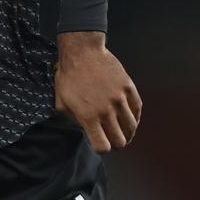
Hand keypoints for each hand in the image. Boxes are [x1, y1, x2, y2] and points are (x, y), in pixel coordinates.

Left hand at [54, 31, 141, 153]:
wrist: (82, 52)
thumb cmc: (69, 76)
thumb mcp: (61, 101)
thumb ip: (73, 119)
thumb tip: (85, 129)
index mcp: (88, 116)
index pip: (103, 146)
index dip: (102, 148)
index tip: (100, 143)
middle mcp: (106, 110)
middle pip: (120, 140)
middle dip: (116, 142)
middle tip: (112, 138)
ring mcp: (119, 99)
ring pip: (132, 127)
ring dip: (128, 132)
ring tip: (123, 130)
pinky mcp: (128, 88)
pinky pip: (137, 110)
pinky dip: (135, 117)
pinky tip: (130, 117)